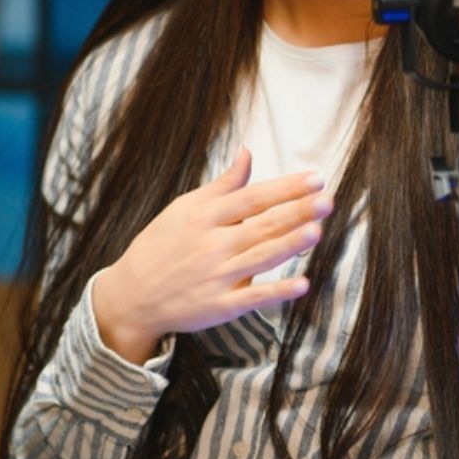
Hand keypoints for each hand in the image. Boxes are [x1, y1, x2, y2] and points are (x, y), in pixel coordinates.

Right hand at [93, 147, 331, 362]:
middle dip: (296, 211)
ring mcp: (218, 276)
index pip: (254, 198)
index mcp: (206, 216)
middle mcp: (213, 244)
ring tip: (317, 230)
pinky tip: (302, 283)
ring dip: (290, 244)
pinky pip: (254, 297)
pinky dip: (278, 291)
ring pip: (261, 257)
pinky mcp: (221, 306)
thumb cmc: (162, 246)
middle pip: (262, 224)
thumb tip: (247, 152)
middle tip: (327, 200)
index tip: (316, 179)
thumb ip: (222, 185)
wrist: (132, 295)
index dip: (286, 188)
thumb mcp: (185, 208)